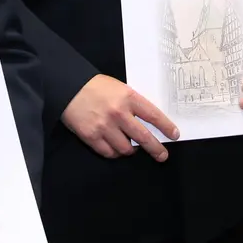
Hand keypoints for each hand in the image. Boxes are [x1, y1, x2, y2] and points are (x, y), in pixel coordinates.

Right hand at [62, 74, 178, 160]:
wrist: (68, 87)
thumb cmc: (95, 86)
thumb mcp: (119, 88)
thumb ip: (132, 103)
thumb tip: (146, 122)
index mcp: (128, 97)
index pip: (153, 115)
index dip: (166, 127)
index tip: (174, 135)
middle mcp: (119, 113)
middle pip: (143, 137)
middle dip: (155, 148)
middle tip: (162, 155)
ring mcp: (105, 126)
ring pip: (126, 148)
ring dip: (130, 150)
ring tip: (130, 147)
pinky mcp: (91, 136)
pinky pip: (109, 152)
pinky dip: (114, 153)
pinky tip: (115, 148)